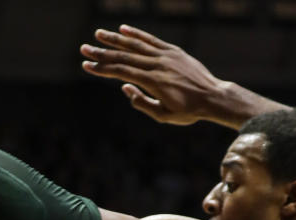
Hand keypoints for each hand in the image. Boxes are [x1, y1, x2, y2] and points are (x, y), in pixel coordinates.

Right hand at [80, 25, 221, 125]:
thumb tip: (125, 88)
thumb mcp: (163, 115)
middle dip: (102, 52)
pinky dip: (137, 34)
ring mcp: (166, 55)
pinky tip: (123, 29)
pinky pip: (151, 40)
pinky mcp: (173, 51)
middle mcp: (157, 65)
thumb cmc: (187, 111)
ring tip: (98, 34)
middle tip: (84, 48)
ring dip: (115, 39)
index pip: (122, 72)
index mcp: (153, 82)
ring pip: (136, 45)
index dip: (102, 68)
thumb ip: (142, 103)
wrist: (212, 96)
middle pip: (124, 56)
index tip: (87, 65)